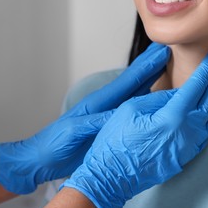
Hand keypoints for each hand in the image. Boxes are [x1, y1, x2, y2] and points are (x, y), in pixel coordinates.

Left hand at [0, 43, 169, 194]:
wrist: (42, 158)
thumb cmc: (54, 146)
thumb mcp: (73, 133)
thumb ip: (95, 122)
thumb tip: (119, 113)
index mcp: (97, 104)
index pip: (126, 81)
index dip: (145, 67)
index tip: (160, 52)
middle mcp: (105, 104)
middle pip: (132, 80)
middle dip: (149, 65)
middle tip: (165, 50)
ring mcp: (108, 112)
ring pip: (134, 91)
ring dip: (149, 77)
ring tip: (162, 65)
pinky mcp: (109, 123)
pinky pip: (131, 106)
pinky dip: (144, 96)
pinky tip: (152, 93)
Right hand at [63, 51, 207, 207]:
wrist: (113, 176)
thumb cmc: (117, 141)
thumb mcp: (132, 109)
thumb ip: (159, 98)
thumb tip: (178, 93)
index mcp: (172, 117)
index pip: (197, 87)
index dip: (207, 69)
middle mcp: (187, 132)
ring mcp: (190, 146)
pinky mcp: (187, 155)